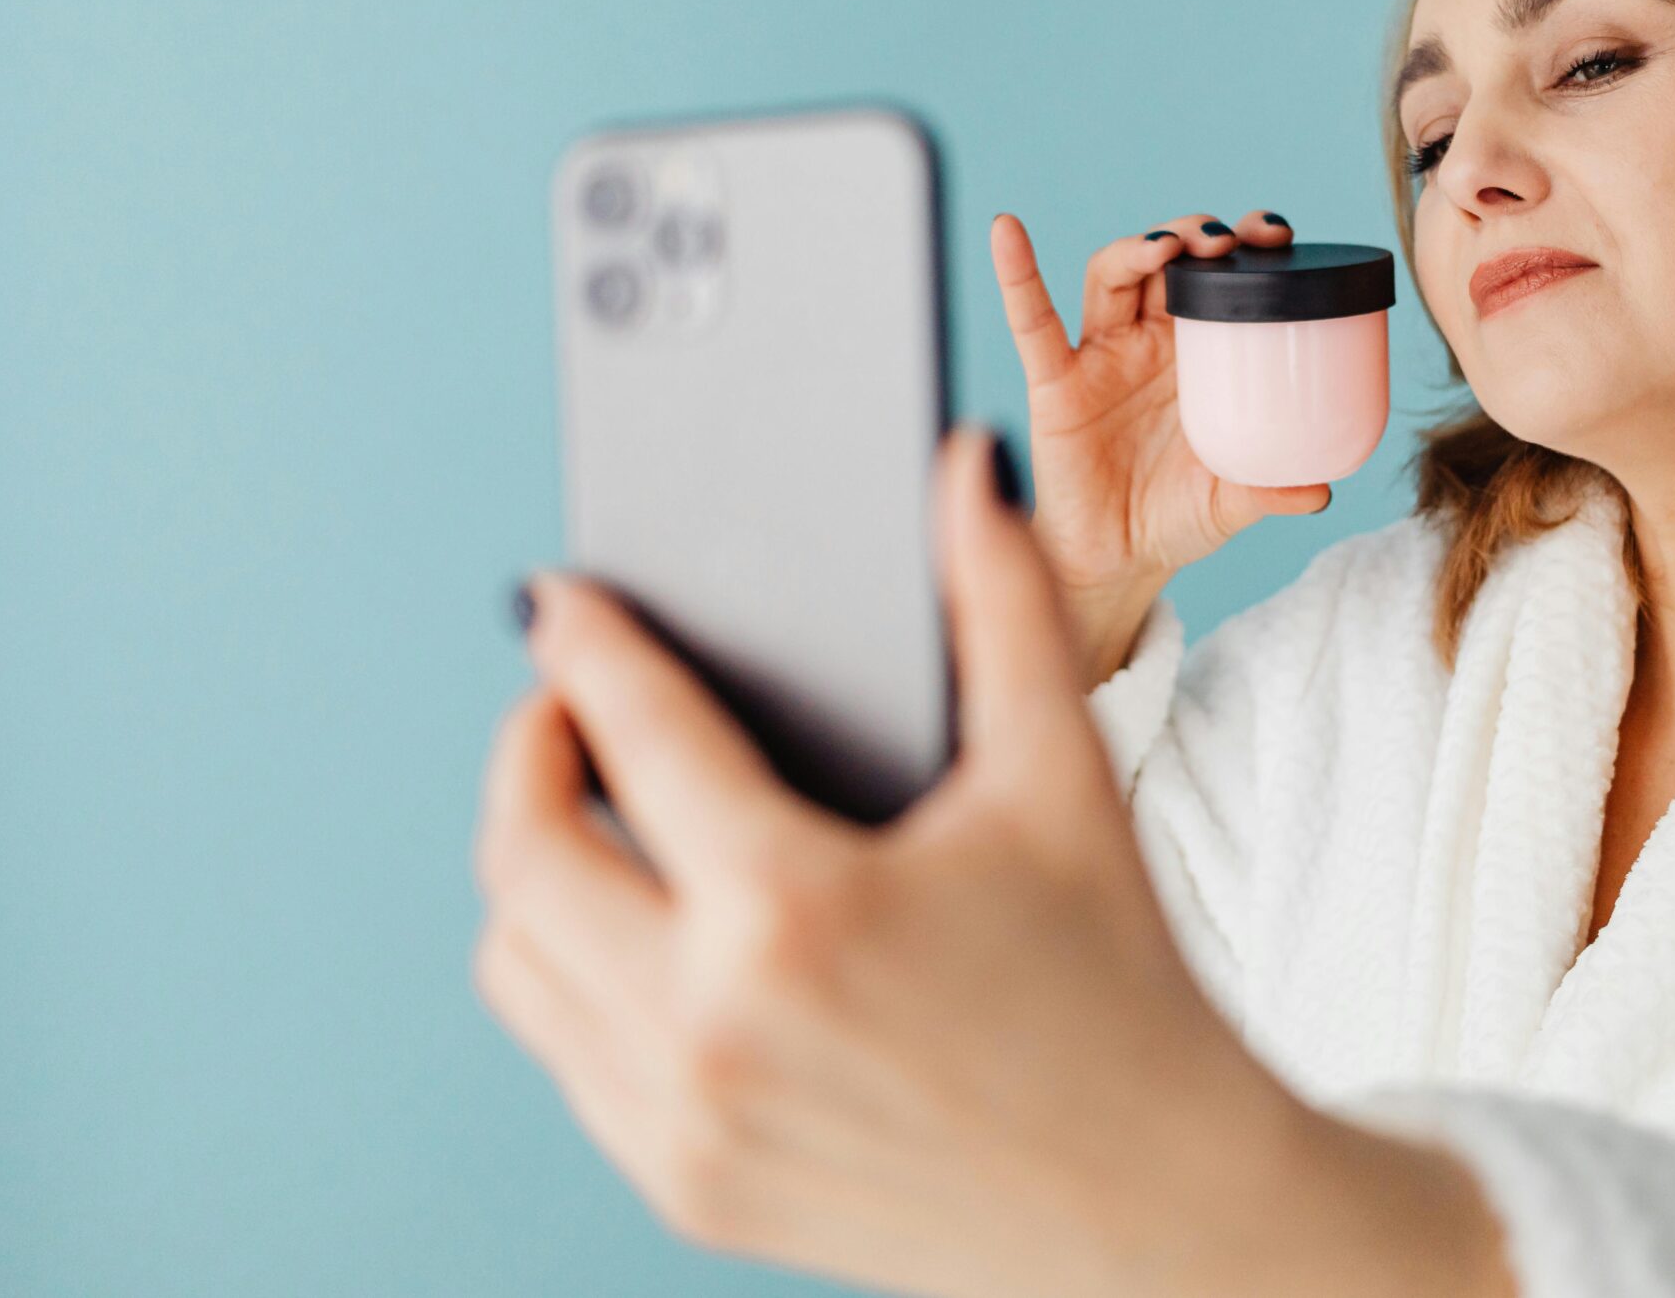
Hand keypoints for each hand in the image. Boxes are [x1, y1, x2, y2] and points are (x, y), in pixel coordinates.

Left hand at [471, 425, 1507, 1296]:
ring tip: (598, 816)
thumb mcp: (1064, 781)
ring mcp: (685, 1123)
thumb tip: (964, 468)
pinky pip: (565, 1056)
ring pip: (516, 964)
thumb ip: (1004, 601)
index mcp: (798, 908)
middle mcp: (711, 1025)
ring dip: (531, 871)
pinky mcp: (687, 1188)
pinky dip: (574, 976)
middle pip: (520, 852)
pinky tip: (647, 930)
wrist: (1158, 1206)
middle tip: (565, 705)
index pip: (634, 733)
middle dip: (525, 750)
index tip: (559, 600)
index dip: (585, 644)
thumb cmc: (1121, 987)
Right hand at [989, 209, 1330, 681]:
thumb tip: (1321, 491)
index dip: (1243, 247)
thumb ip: (1271, 492)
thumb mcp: (1230, 503)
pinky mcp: (1055, 384)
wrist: (1116, 563)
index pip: (1220, 278)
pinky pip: (1032, 323)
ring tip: (1169, 244)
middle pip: (1166, 261)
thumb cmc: (1174, 520)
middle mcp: (1148, 343)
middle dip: (1195, 235)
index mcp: (1197, 355)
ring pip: (1113, 276)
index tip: (1274, 234)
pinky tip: (1008, 232)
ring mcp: (1101, 357)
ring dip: (1138, 247)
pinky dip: (1017, 275)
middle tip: (1225, 238)